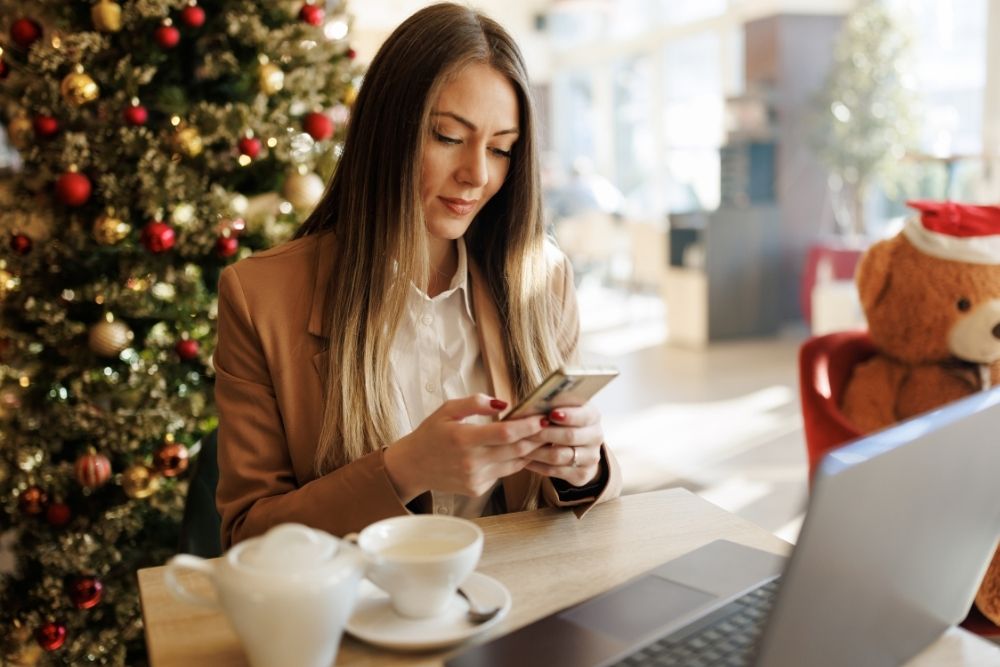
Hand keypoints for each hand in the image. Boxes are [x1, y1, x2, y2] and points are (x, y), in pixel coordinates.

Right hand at [384, 394, 546, 501]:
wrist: (413, 467)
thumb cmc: (431, 434)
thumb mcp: (447, 410)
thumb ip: (475, 403)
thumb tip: (504, 403)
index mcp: (463, 438)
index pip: (505, 433)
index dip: (527, 426)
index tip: (543, 417)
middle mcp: (471, 461)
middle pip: (516, 450)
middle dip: (537, 437)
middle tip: (552, 426)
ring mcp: (476, 478)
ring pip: (515, 464)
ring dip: (531, 450)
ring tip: (544, 437)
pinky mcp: (478, 488)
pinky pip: (504, 473)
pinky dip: (515, 461)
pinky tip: (524, 450)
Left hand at [524, 403, 603, 486]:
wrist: (580, 446)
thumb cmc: (564, 421)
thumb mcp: (564, 408)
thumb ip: (553, 405)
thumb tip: (532, 403)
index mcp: (593, 416)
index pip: (583, 416)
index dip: (568, 415)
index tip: (550, 414)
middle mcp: (596, 437)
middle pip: (569, 436)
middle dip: (544, 433)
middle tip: (524, 431)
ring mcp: (590, 458)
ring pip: (560, 456)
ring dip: (537, 451)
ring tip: (519, 446)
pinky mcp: (582, 474)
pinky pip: (555, 471)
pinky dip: (537, 465)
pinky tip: (524, 459)